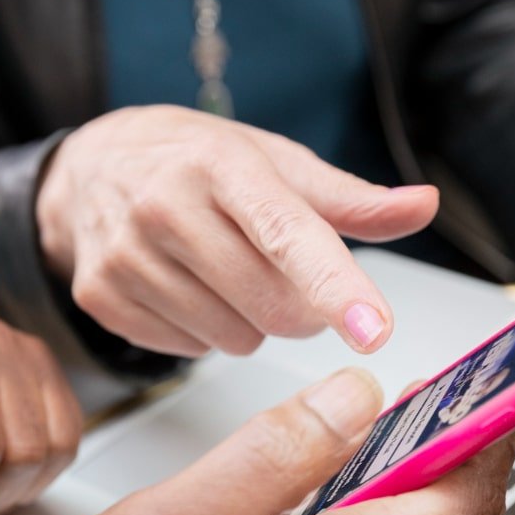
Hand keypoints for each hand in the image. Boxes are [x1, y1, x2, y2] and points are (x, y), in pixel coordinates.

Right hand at [36, 105, 438, 357]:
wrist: (91, 168)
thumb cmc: (196, 163)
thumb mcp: (274, 163)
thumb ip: (350, 199)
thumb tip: (423, 205)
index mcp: (220, 164)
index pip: (288, 235)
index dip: (337, 286)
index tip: (373, 329)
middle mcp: (165, 207)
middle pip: (273, 307)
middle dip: (300, 309)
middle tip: (283, 276)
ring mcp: (125, 256)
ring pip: (235, 338)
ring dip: (249, 321)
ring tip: (223, 274)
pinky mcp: (101, 297)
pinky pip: (190, 351)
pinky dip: (202, 331)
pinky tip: (185, 288)